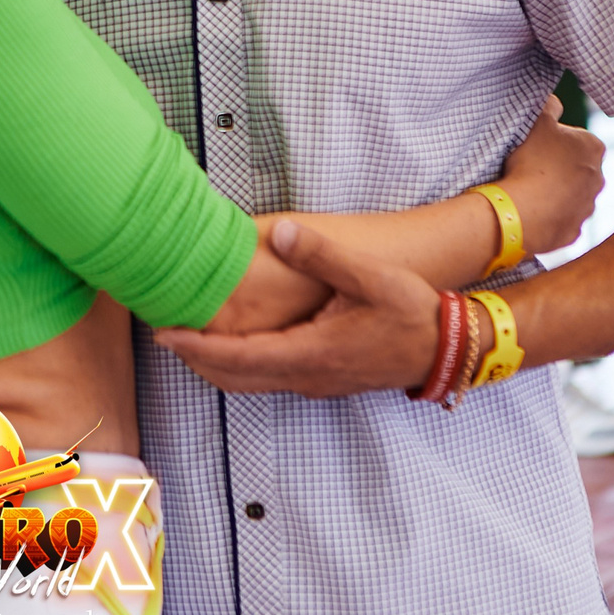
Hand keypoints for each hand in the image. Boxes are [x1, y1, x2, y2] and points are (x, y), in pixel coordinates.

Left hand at [156, 219, 442, 397]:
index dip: (198, 346)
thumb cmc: (413, 314)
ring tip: (189, 338)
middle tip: (164, 334)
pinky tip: (236, 346)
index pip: (239, 357)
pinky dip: (241, 365)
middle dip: (196, 358)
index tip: (165, 333)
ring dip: (217, 363)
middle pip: (236, 376)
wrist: (449, 349)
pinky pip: (270, 378)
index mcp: (311, 353)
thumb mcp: (371, 276)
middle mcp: (308, 375)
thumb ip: (323, 254)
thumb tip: (282, 232)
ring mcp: (316, 381)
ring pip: (252, 382)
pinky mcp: (324, 378)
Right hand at [498, 93, 605, 256]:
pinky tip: (531, 211)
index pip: (577, 139)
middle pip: (578, 168)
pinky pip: (561, 219)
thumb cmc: (531, 162)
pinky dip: (549, 216)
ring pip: (571, 195)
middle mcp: (600, 178)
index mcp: (594, 147)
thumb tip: (555, 102)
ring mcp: (588, 207)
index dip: (556, 141)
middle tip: (531, 166)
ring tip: (529, 190)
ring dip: (555, 192)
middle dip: (559, 167)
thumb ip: (549, 106)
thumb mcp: (537, 121)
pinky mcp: (575, 231)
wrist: (522, 211)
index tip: (537, 145)